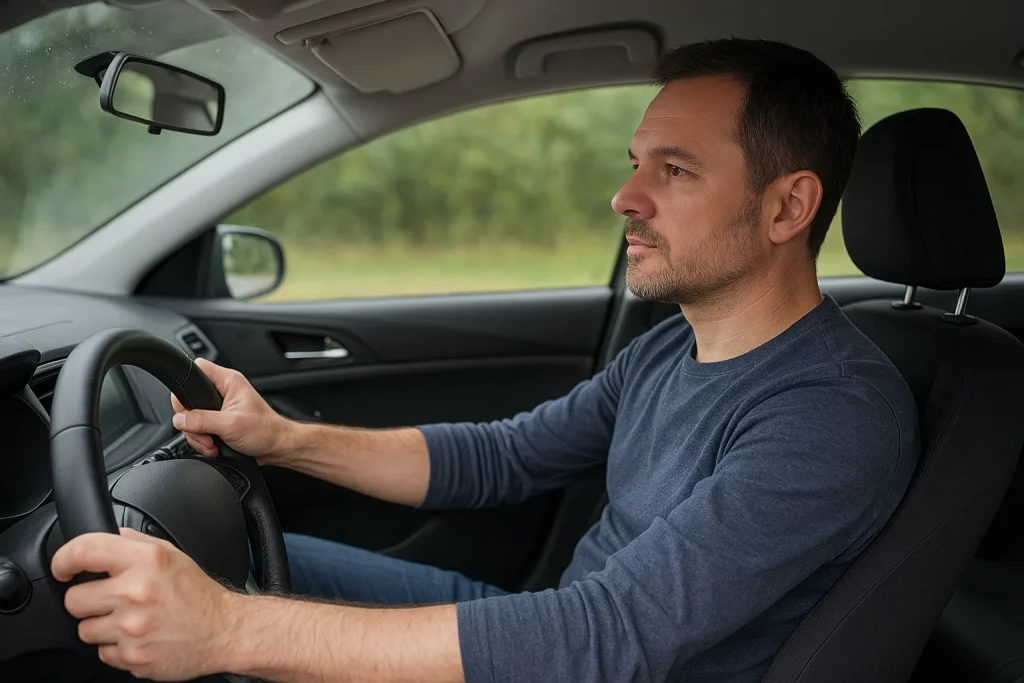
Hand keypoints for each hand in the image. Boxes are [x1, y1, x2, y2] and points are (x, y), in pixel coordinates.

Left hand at [51, 528, 241, 680]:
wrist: (223, 630)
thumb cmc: (196, 593)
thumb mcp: (170, 554)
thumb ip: (134, 542)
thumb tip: (102, 538)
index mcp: (146, 561)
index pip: (83, 552)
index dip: (63, 560)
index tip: (63, 568)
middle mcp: (136, 592)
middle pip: (74, 599)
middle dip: (89, 600)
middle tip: (114, 600)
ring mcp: (133, 628)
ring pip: (85, 630)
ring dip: (102, 626)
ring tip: (131, 620)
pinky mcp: (132, 656)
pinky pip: (102, 653)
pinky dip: (117, 647)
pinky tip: (139, 637)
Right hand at [171, 358, 292, 462]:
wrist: (276, 448)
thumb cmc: (265, 430)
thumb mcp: (230, 424)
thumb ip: (202, 420)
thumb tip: (180, 419)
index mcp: (228, 381)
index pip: (197, 368)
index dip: (186, 385)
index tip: (188, 408)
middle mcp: (223, 391)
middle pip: (189, 400)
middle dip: (192, 423)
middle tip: (206, 434)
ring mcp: (219, 408)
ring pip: (192, 418)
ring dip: (198, 436)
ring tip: (213, 444)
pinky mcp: (218, 422)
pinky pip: (199, 429)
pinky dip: (203, 441)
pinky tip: (214, 447)